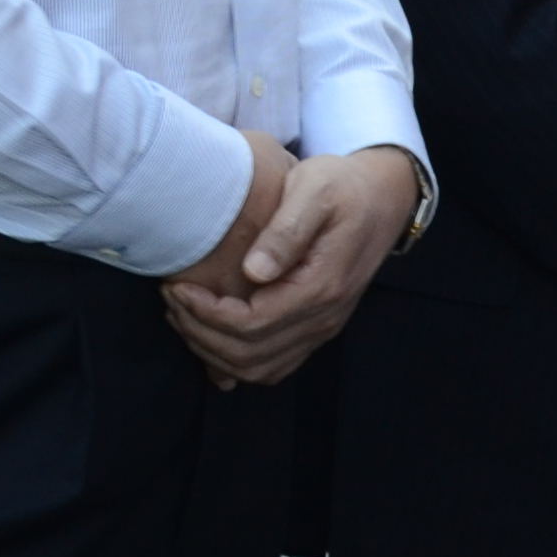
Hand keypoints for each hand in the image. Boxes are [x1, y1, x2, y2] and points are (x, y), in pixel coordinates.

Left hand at [162, 140, 413, 389]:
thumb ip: (285, 230)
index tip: (177, 285)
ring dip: (213, 350)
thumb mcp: (315, 190)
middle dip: (199, 332)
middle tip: (172, 297)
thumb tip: (254, 271)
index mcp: (320, 287)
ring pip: (258, 369)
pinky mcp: (317, 328)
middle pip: (247, 354)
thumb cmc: (344, 186)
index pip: (249, 324)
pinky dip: (236, 360)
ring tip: (185, 314)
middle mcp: (324, 318)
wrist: (384, 196)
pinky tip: (211, 335)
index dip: (204, 313)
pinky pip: (273, 366)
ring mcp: (322, 328)